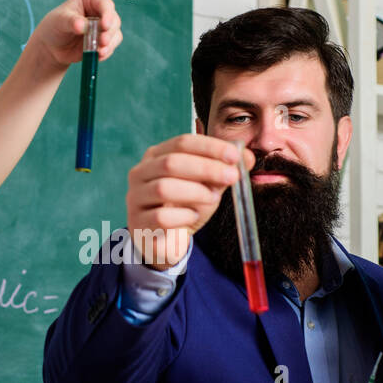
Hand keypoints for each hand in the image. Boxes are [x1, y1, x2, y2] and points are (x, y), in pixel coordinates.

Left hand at [31, 0, 122, 69]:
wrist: (53, 46)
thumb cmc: (55, 26)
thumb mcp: (59, 21)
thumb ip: (71, 21)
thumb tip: (82, 25)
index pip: (104, 3)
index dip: (107, 14)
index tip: (104, 25)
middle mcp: (101, 10)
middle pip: (113, 20)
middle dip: (109, 32)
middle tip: (102, 42)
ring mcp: (105, 26)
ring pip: (115, 34)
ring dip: (109, 44)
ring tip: (100, 52)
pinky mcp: (105, 40)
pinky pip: (111, 46)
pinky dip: (106, 52)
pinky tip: (97, 56)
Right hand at [126, 135, 254, 269]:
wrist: (166, 240)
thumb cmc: (185, 207)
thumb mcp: (208, 186)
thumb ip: (224, 170)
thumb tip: (247, 156)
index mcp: (157, 155)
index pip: (182, 142)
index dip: (209, 147)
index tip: (234, 156)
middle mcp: (141, 173)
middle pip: (171, 162)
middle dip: (206, 168)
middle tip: (232, 176)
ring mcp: (135, 197)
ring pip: (163, 189)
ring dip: (195, 192)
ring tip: (213, 198)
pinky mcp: (138, 222)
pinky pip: (161, 217)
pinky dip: (183, 216)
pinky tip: (193, 216)